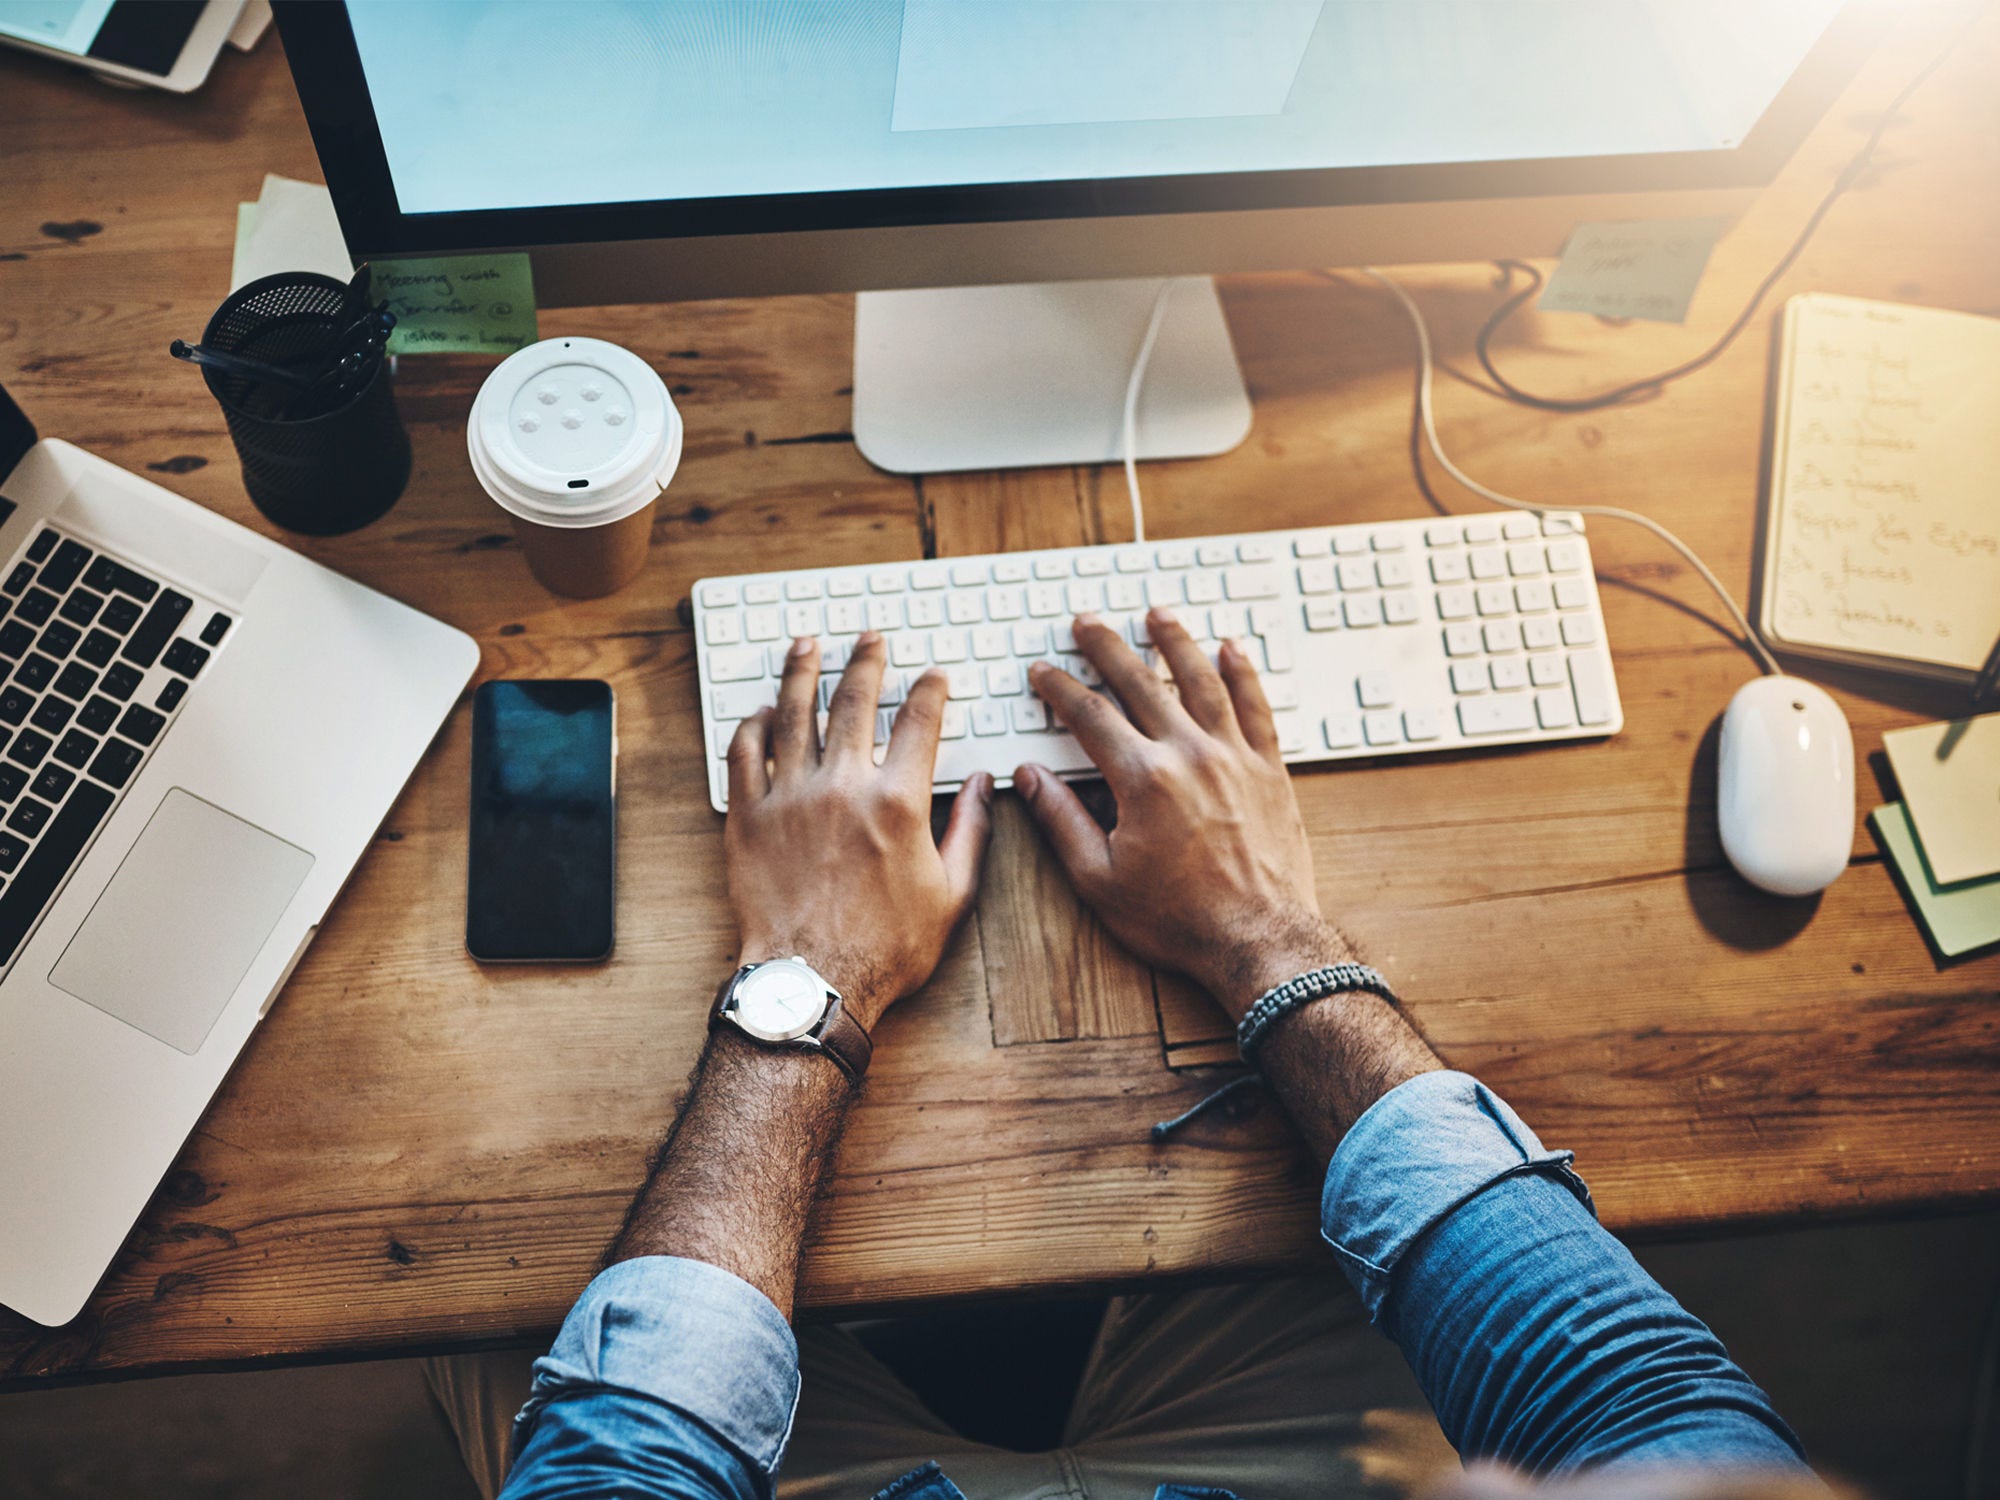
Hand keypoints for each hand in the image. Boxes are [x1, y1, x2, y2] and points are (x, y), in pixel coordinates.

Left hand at [726, 632, 992, 1030]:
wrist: (814, 982)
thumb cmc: (886, 949)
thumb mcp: (953, 895)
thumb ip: (971, 831)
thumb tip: (985, 786)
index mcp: (898, 802)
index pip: (920, 722)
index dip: (931, 690)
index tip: (934, 676)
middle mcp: (842, 787)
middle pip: (854, 702)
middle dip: (867, 662)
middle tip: (870, 640)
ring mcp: (790, 798)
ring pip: (793, 714)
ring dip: (802, 673)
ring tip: (807, 646)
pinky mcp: (749, 818)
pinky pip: (745, 754)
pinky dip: (753, 725)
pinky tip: (761, 710)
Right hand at [1016, 609, 1345, 1020]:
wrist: (1259, 940)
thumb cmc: (1178, 919)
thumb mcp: (1099, 879)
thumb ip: (1062, 820)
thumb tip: (1029, 776)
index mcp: (1142, 779)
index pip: (1090, 716)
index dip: (1059, 689)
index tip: (1043, 673)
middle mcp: (1189, 755)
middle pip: (1140, 682)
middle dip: (1107, 647)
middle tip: (1087, 623)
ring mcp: (1234, 758)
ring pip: (1201, 680)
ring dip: (1175, 642)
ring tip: (1157, 614)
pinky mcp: (1270, 770)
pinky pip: (1255, 707)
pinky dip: (1243, 673)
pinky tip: (1231, 648)